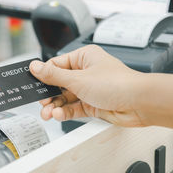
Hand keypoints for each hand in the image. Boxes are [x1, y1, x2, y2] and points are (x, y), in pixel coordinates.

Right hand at [29, 45, 146, 126]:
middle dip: (49, 95)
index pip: (56, 65)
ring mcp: (90, 89)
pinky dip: (66, 112)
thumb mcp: (78, 79)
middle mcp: (87, 72)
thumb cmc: (118, 84)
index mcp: (84, 58)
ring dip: (56, 106)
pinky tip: (59, 114)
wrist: (140, 103)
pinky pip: (74, 108)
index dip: (44, 75)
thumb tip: (35, 67)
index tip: (32, 84)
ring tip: (49, 112)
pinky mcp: (93, 104)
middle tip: (41, 102)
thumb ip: (54, 75)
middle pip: (59, 83)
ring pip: (66, 98)